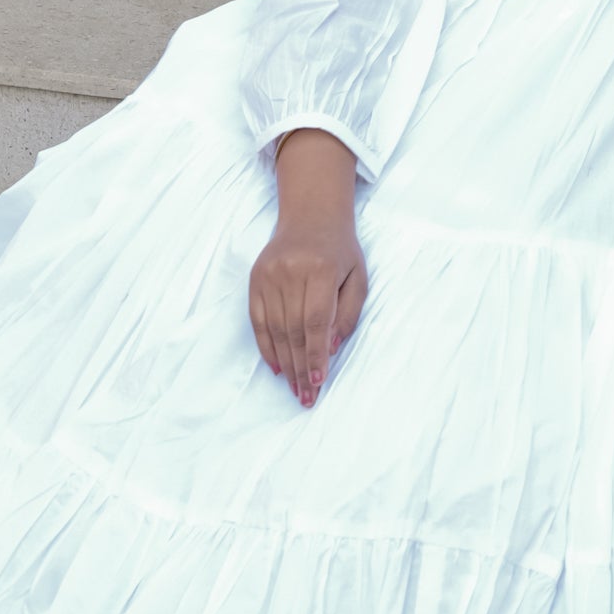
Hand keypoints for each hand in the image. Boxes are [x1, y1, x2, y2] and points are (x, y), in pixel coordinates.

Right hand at [250, 128, 366, 406]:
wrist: (311, 216)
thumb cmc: (340, 250)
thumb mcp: (358, 278)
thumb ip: (347, 313)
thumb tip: (329, 349)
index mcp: (321, 270)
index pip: (315, 320)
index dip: (315, 353)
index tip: (318, 380)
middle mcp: (291, 272)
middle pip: (293, 329)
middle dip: (301, 367)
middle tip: (307, 396)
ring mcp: (269, 275)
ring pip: (275, 329)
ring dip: (285, 363)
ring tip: (295, 388)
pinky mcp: (255, 279)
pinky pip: (258, 320)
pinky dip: (266, 346)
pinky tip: (276, 367)